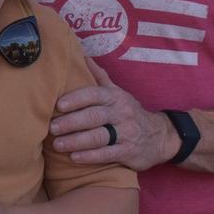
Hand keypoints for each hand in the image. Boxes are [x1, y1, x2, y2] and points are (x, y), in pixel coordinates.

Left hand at [50, 59, 177, 170]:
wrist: (161, 136)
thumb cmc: (129, 112)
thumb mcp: (118, 93)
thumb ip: (100, 77)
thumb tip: (83, 56)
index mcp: (115, 97)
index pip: (94, 95)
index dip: (75, 99)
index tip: (58, 105)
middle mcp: (121, 113)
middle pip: (93, 116)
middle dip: (71, 122)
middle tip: (52, 127)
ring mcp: (126, 133)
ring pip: (98, 136)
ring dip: (76, 141)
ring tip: (57, 144)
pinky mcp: (128, 152)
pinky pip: (107, 154)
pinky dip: (90, 156)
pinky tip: (74, 158)